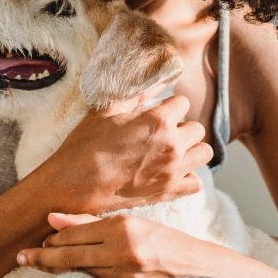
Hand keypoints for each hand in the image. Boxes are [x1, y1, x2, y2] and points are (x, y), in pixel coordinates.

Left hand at [15, 212, 194, 277]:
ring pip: (79, 271)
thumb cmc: (169, 244)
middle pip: (69, 255)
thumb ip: (93, 223)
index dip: (52, 239)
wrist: (202, 273)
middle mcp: (121, 250)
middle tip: (21, 258)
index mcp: (123, 227)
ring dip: (57, 269)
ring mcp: (124, 276)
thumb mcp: (135, 224)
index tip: (36, 243)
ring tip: (38, 265)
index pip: (74, 232)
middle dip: (42, 258)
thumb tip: (53, 219)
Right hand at [39, 94, 213, 214]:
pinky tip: (171, 173)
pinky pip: (196, 183)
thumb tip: (154, 85)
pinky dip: (187, 178)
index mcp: (158, 120)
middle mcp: (172, 144)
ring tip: (173, 153)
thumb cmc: (85, 146)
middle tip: (164, 135)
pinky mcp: (169, 192)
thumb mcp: (105, 112)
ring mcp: (173, 170)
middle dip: (183, 128)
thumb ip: (135, 96)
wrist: (74, 185)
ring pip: (204, 153)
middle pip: (197, 128)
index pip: (183, 103)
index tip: (158, 114)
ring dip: (191, 150)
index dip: (169, 107)